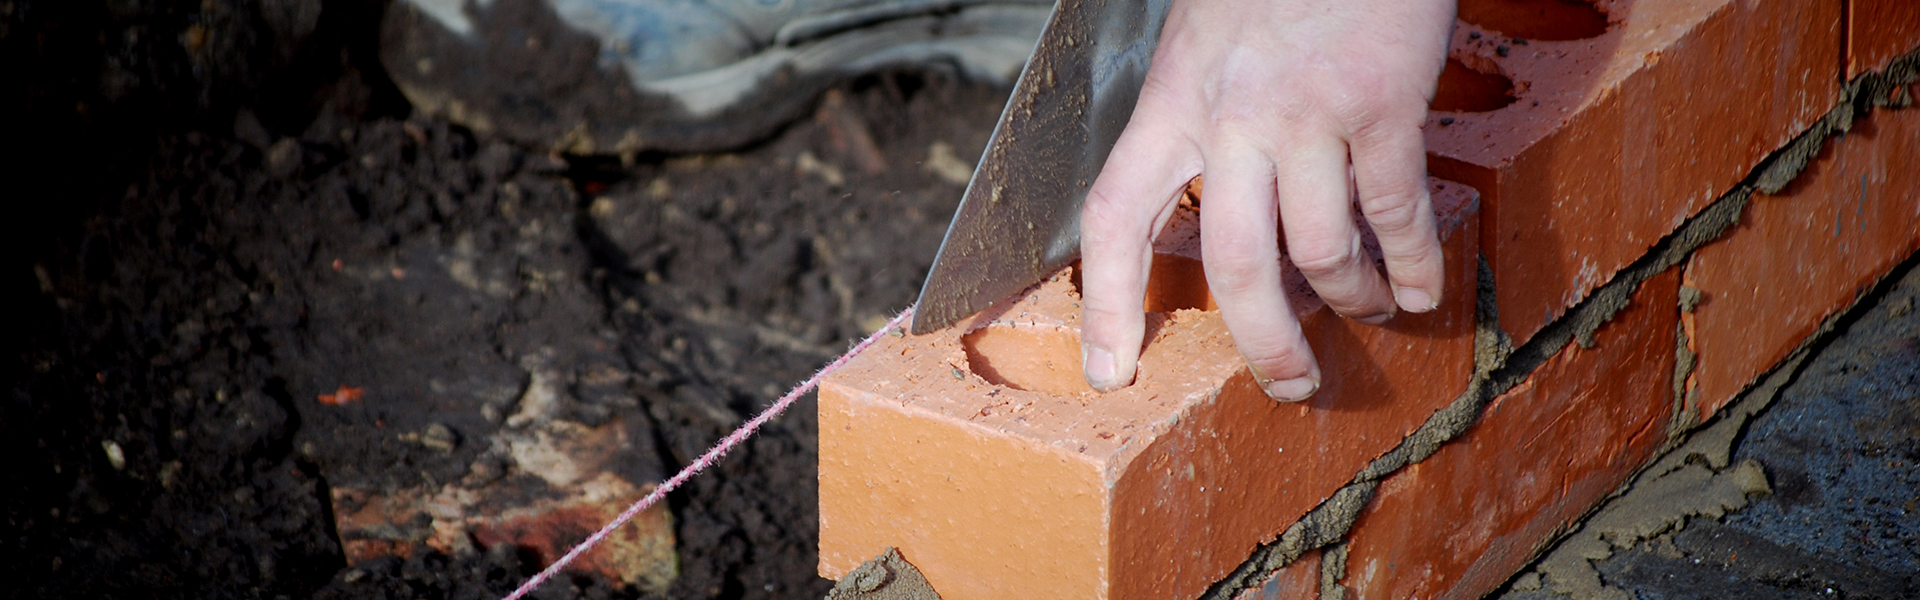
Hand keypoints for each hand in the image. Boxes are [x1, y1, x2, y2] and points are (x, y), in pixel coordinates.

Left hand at [1079, 0, 1454, 399]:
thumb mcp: (1200, 37)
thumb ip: (1192, 114)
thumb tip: (1192, 196)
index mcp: (1172, 101)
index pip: (1116, 218)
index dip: (1108, 304)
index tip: (1111, 371)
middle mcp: (1232, 116)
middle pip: (1235, 263)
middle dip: (1264, 341)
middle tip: (1288, 383)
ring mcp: (1310, 112)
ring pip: (1322, 249)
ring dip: (1352, 299)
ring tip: (1370, 313)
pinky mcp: (1382, 103)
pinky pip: (1397, 209)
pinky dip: (1415, 261)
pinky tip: (1422, 286)